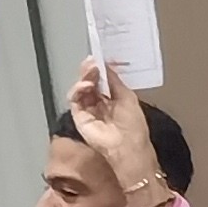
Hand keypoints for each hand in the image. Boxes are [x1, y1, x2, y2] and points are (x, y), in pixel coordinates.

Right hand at [66, 62, 167, 206]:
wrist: (127, 147)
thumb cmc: (133, 126)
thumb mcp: (127, 96)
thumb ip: (114, 80)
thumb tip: (106, 65)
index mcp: (113, 99)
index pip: (101, 80)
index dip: (99, 69)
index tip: (98, 59)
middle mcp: (99, 104)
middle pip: (89, 82)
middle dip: (89, 71)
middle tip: (91, 63)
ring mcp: (88, 111)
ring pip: (80, 89)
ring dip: (84, 78)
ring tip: (90, 75)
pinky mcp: (79, 118)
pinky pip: (74, 100)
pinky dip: (77, 90)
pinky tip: (86, 85)